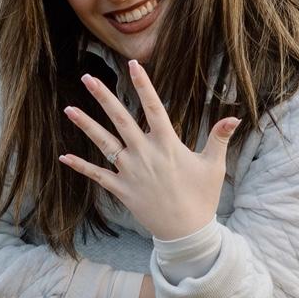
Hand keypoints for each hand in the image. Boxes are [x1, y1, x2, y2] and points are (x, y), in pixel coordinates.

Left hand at [58, 59, 239, 240]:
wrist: (186, 233)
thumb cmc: (202, 197)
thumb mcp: (214, 166)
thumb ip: (219, 138)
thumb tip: (234, 117)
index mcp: (167, 144)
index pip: (154, 107)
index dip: (143, 85)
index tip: (133, 64)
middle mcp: (145, 154)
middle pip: (121, 119)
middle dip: (103, 97)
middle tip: (87, 78)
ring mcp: (130, 171)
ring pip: (104, 143)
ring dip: (86, 125)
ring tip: (69, 109)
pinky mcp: (122, 189)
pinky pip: (97, 175)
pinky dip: (81, 166)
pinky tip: (64, 156)